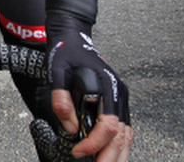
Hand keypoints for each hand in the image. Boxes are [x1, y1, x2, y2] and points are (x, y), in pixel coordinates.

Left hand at [47, 14, 130, 159]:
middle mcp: (119, 95)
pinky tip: (109, 155)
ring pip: (126, 135)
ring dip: (117, 154)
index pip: (108, 125)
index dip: (94, 143)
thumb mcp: (57, 72)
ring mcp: (119, 99)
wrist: (72, 35)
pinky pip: (122, 129)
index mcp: (108, 87)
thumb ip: (62, 100)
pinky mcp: (115, 102)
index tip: (78, 152)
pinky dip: (118, 145)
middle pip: (122, 135)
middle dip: (110, 157)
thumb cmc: (66, 51)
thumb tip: (71, 128)